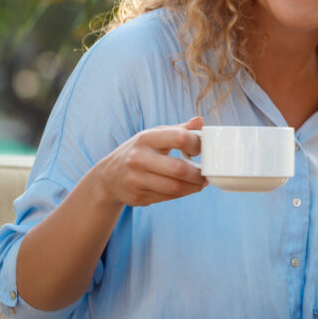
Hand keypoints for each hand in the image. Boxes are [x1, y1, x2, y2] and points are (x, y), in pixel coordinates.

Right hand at [90, 116, 206, 207]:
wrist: (109, 176)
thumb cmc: (140, 151)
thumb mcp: (155, 135)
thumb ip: (179, 129)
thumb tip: (200, 121)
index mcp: (146, 138)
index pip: (179, 138)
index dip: (197, 144)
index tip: (203, 150)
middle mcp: (139, 158)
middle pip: (179, 169)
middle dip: (199, 174)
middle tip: (208, 174)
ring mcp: (136, 179)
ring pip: (175, 187)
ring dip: (194, 187)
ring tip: (201, 183)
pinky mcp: (137, 197)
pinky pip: (167, 198)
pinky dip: (182, 194)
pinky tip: (187, 188)